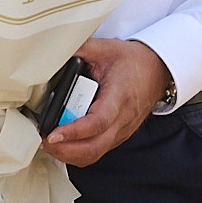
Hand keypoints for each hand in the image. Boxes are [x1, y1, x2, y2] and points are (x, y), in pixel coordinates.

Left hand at [42, 38, 169, 167]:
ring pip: (95, 154)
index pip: (97, 122)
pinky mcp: (118, 136)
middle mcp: (122, 119)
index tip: (52, 134)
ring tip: (49, 143)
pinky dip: (78, 153)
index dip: (73, 132)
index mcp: (119, 97)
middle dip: (65, 150)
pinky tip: (63, 144)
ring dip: (69, 154)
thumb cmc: (134, 61)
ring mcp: (121, 131)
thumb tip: (56, 48)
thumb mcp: (107, 48)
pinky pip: (97, 151)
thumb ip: (81, 48)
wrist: (158, 69)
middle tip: (43, 140)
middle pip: (93, 147)